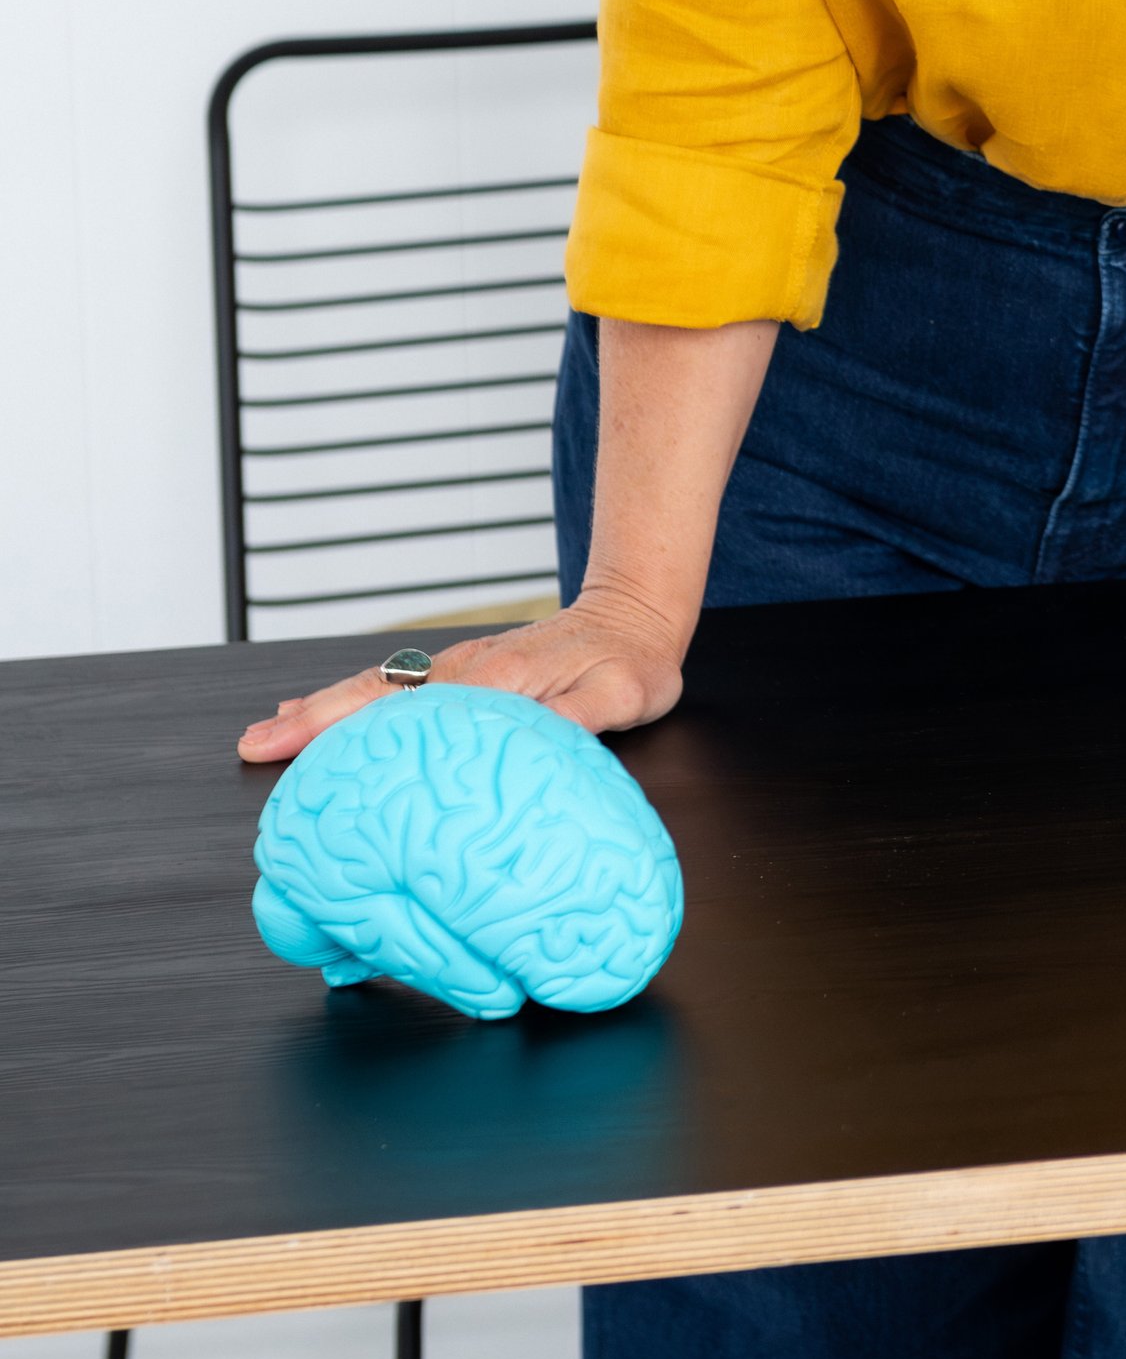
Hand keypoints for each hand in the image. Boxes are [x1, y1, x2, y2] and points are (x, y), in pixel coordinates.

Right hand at [237, 590, 687, 766]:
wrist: (637, 612)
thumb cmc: (632, 661)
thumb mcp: (620, 693)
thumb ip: (578, 715)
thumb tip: (535, 737)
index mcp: (494, 681)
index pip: (408, 707)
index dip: (351, 728)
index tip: (298, 746)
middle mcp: (466, 668)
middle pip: (376, 692)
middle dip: (313, 719)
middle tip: (254, 743)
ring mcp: (461, 666)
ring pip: (379, 687)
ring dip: (324, 710)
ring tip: (269, 735)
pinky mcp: (466, 670)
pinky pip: (398, 687)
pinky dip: (355, 702)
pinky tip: (325, 716)